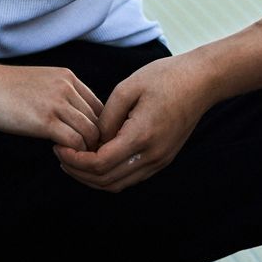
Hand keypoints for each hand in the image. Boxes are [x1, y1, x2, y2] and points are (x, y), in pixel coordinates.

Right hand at [0, 60, 105, 149]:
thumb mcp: (35, 84)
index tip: (83, 141)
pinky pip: (75, 143)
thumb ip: (56, 96)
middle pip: (99, 120)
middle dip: (95, 141)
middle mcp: (67, 86)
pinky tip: (56, 153)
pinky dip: (72, 154)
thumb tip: (67, 120)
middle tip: (81, 155)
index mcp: (67, 77)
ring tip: (69, 156)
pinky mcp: (45, 120)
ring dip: (85, 150)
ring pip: (91, 133)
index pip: (99, 106)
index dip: (96, 127)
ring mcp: (57, 102)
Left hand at [52, 53, 212, 191]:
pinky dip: (109, 173)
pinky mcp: (163, 159)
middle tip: (61, 154)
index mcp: (141, 136)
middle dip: (78, 171)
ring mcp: (160, 160)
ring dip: (92, 177)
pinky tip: (96, 157)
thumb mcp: (128, 88)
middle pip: (105, 180)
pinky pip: (130, 176)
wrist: (203, 81)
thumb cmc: (166, 77)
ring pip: (118, 184)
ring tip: (74, 159)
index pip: (99, 163)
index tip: (59, 146)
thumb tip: (92, 139)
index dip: (74, 159)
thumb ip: (106, 117)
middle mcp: (152, 155)